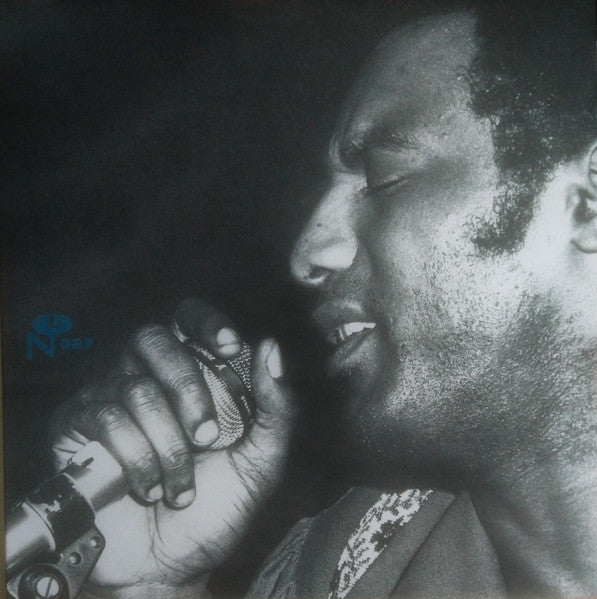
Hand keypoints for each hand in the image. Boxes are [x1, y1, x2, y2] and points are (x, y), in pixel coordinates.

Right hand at [50, 299, 294, 597]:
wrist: (169, 567)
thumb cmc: (216, 512)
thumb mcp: (260, 463)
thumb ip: (276, 409)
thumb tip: (270, 345)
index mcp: (194, 378)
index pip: (189, 318)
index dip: (207, 322)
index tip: (232, 348)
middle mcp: (147, 377)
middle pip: (154, 339)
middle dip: (189, 389)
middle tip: (207, 439)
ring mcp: (108, 399)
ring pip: (136, 389)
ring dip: (168, 447)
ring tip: (181, 488)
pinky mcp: (76, 427)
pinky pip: (104, 418)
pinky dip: (136, 460)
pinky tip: (148, 490)